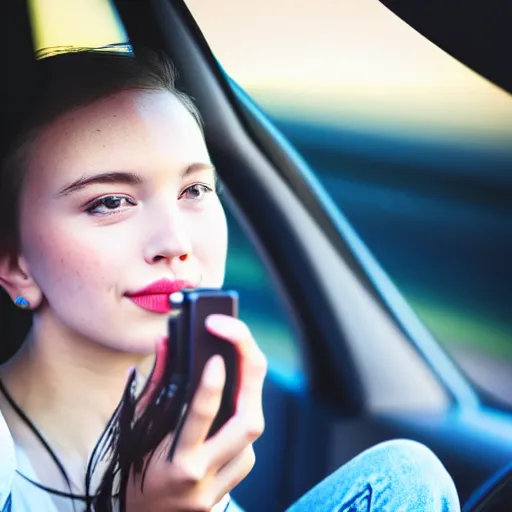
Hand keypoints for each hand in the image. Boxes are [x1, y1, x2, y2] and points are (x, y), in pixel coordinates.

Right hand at [125, 315, 266, 510]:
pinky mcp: (228, 489)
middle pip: (248, 423)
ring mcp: (219, 486)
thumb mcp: (137, 427)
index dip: (212, 385)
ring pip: (252, 432)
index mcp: (176, 461)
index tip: (215, 357)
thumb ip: (156, 383)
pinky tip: (230, 409)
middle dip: (250, 373)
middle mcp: (202, 476)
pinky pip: (247, 450)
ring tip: (237, 364)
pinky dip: (241, 423)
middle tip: (241, 340)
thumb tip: (166, 342)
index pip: (201, 417)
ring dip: (247, 394)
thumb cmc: (133, 469)